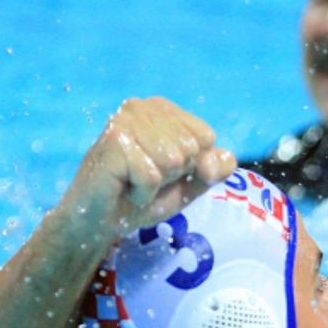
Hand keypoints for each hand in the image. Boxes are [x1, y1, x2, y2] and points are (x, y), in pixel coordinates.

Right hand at [61, 97, 235, 236]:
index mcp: (162, 109)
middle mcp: (142, 107)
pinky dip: (142, 193)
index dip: (192, 165)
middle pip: (191, 148)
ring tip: (133, 182)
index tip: (163, 171)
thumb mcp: (187, 184)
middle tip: (143, 178)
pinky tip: (123, 188)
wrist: (99, 221)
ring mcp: (125, 121)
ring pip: (173, 160)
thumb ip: (211, 170)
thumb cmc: (140, 198)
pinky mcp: (113, 142)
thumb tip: (228, 158)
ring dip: (157, 184)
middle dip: (173, 175)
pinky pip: (151, 176)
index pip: (206, 137)